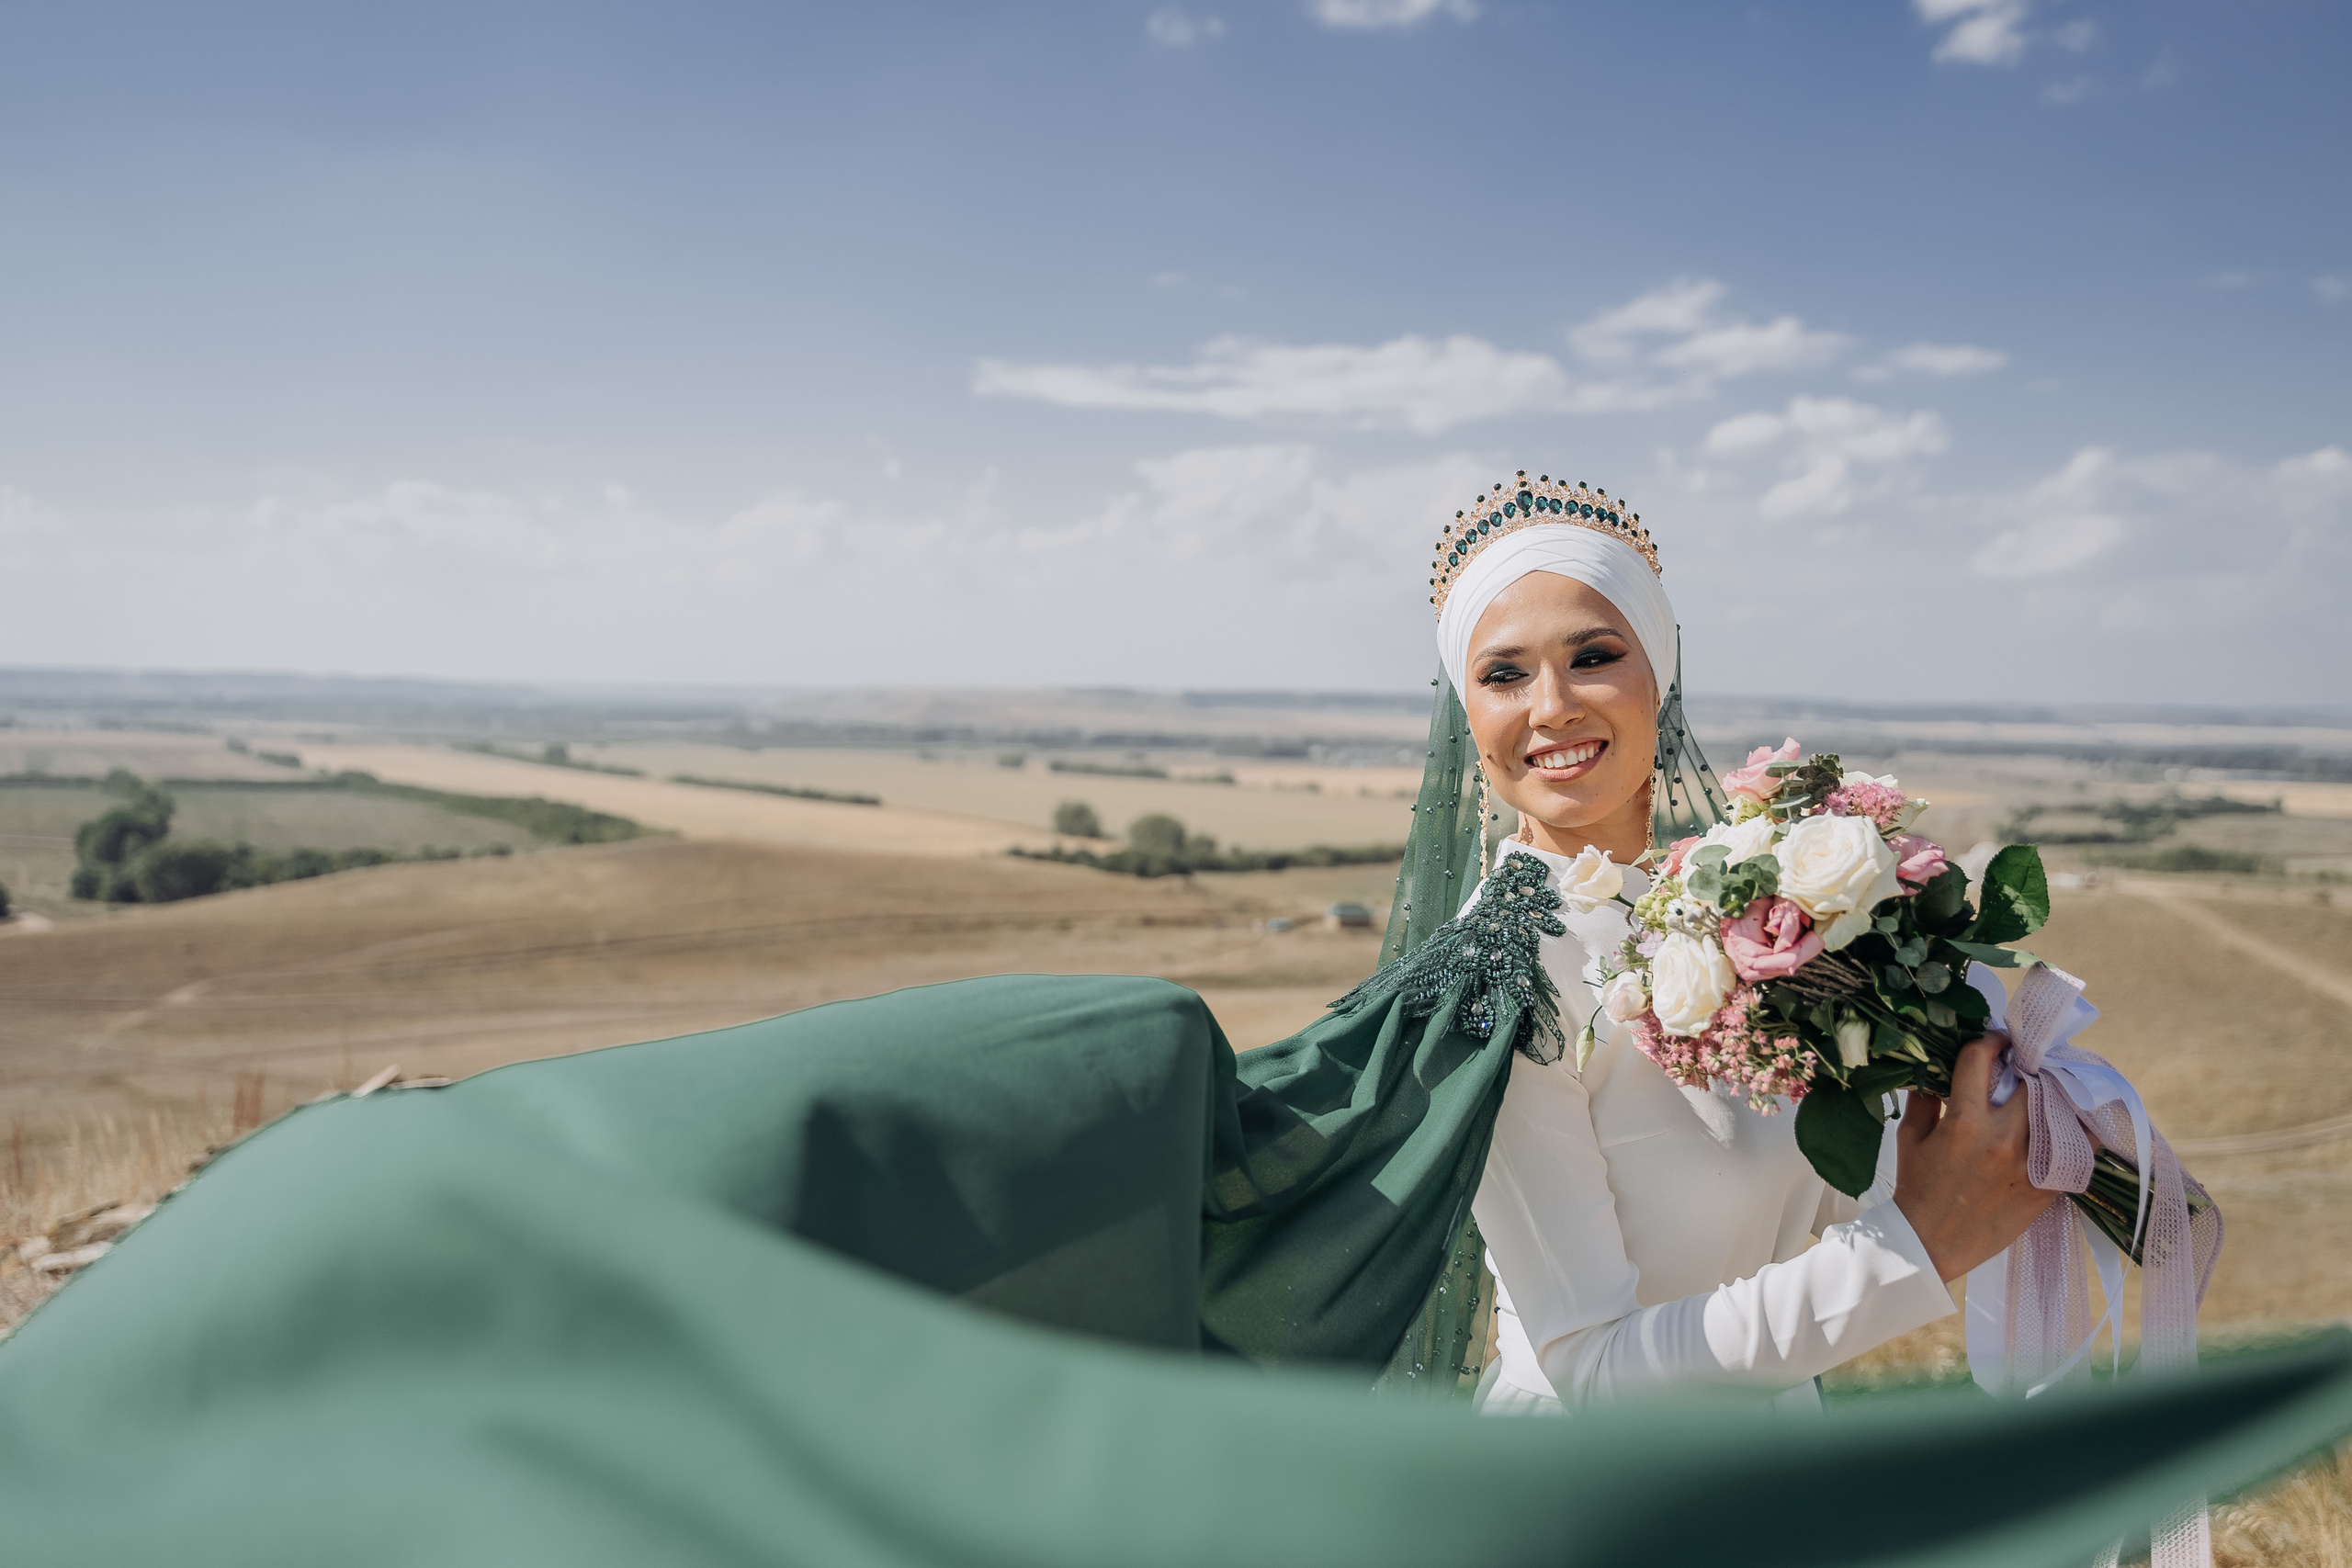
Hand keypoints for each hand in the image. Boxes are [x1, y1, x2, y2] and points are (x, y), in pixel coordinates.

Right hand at [1892, 1034, 2058, 1282]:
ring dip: (2056, 1097)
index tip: (1996, 1040)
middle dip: (2030, 1068)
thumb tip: (1936, 1073)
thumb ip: (1924, 1100)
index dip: (1990, 1041)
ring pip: (2061, 1113)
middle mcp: (2001, 1138)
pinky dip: (2078, 1134)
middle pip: (2032, 1082)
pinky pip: (2077, 1152)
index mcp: (1963, 1122)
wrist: (1928, 1245)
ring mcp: (2028, 1165)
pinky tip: (2073, 1124)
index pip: (1982, 1060)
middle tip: (2029, 1065)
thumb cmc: (1915, 1189)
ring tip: (2052, 1090)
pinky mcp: (2045, 1188)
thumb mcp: (1909, 1138)